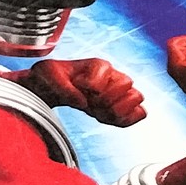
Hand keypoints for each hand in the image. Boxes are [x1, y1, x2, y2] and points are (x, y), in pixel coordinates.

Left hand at [20, 57, 145, 126]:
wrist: (52, 89)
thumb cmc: (52, 78)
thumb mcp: (47, 73)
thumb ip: (62, 86)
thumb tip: (82, 102)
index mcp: (97, 65)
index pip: (107, 70)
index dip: (92, 84)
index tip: (80, 87)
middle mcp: (112, 76)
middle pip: (128, 82)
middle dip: (107, 96)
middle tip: (91, 101)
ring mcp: (118, 92)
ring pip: (137, 97)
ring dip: (118, 108)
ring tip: (99, 111)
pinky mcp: (120, 108)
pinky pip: (138, 114)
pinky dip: (127, 119)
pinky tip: (107, 119)